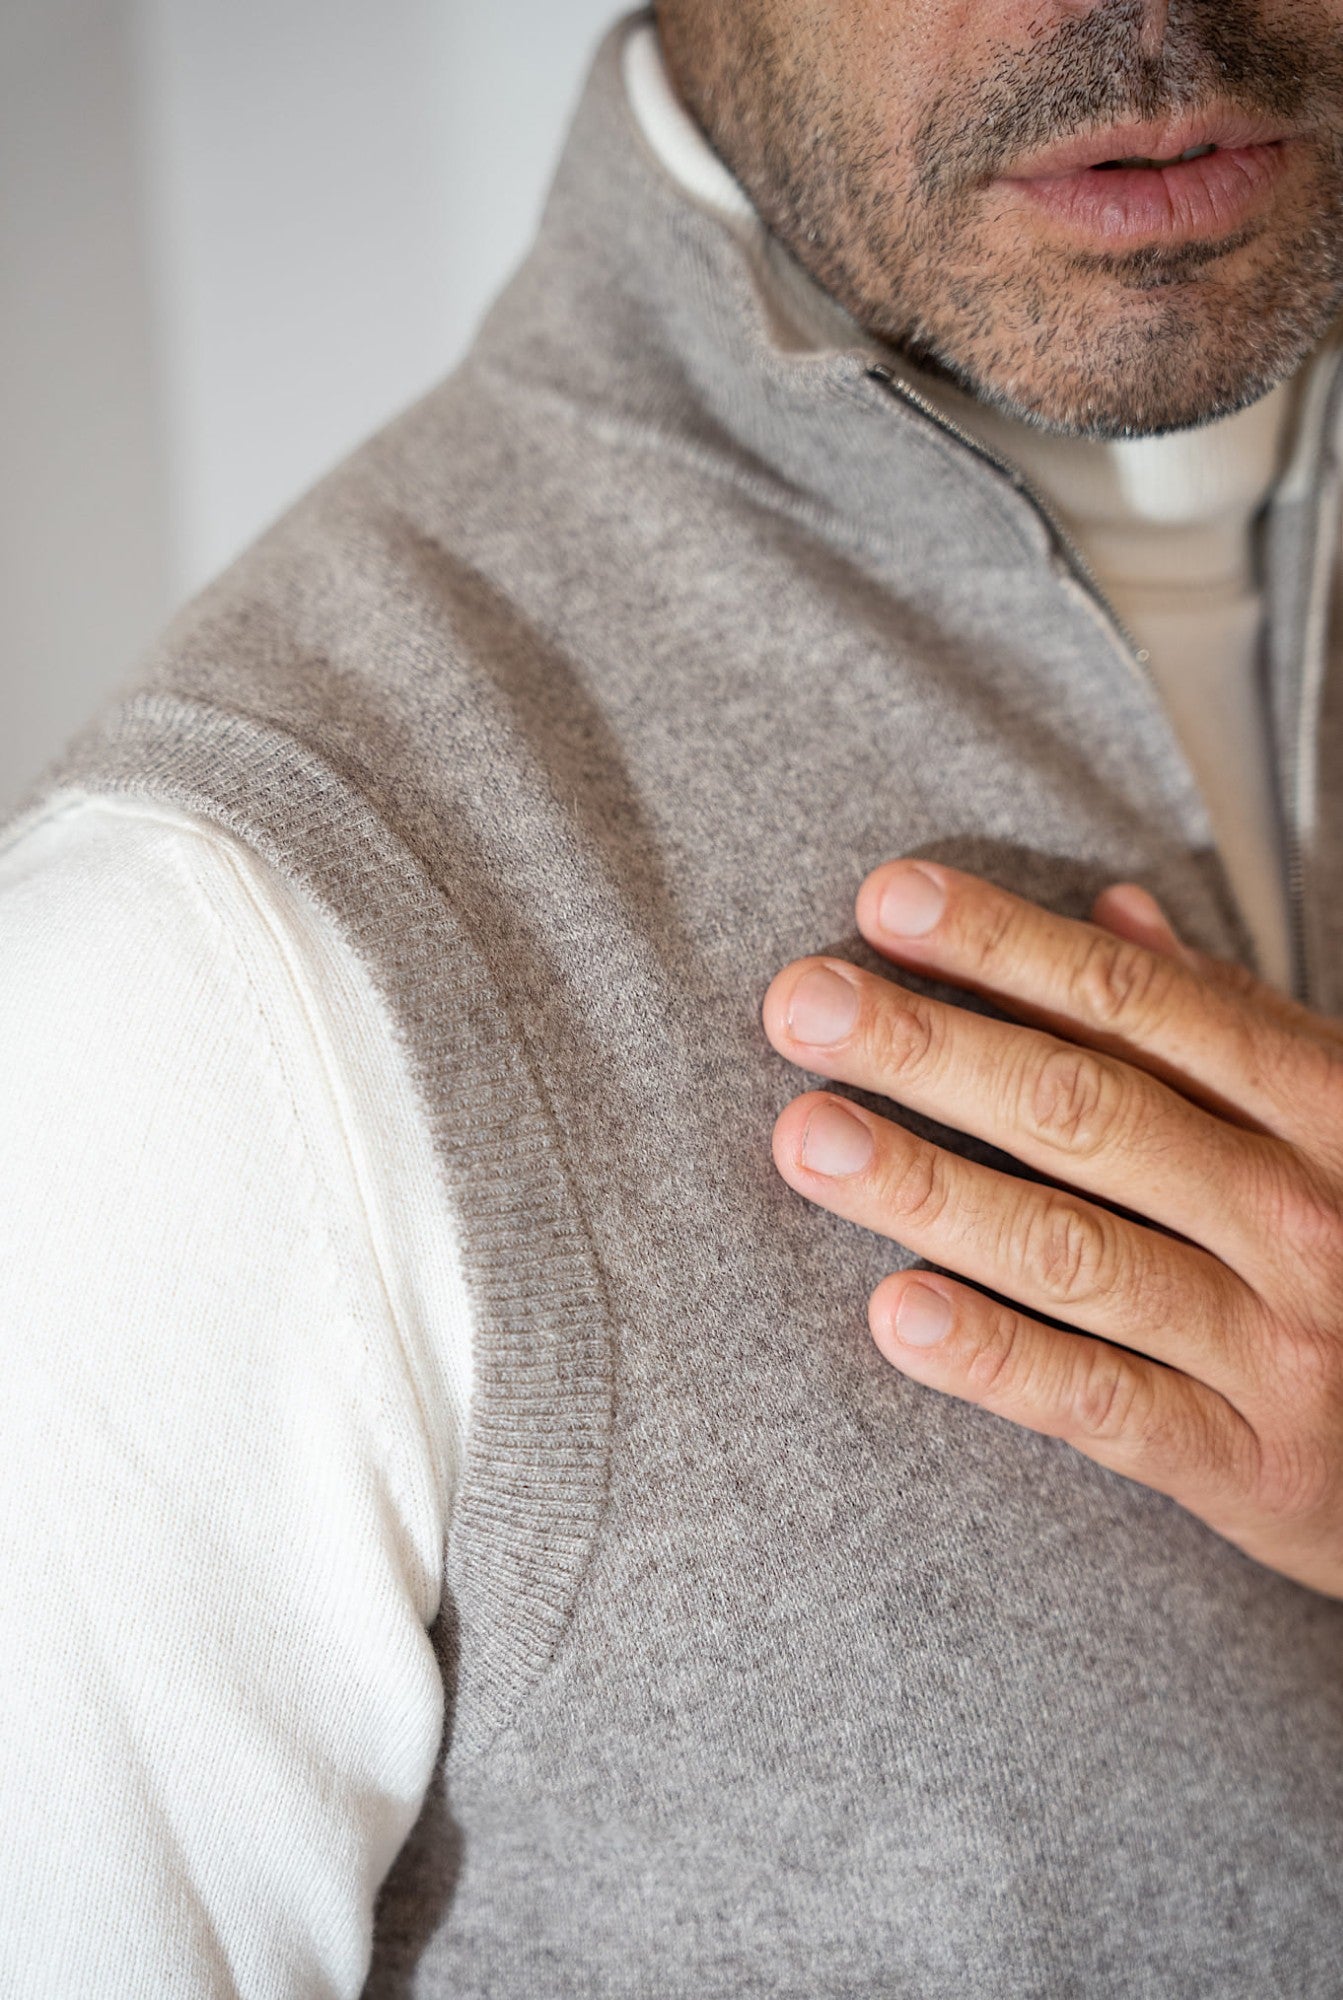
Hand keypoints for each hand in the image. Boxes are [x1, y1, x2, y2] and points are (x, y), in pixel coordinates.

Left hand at [762, 859, 1342, 1597]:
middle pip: (1086, 1110)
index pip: (1138, 1002)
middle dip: (933, 1049)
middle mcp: (1300, 1211)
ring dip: (928, 1188)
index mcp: (1321, 1103)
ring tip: (808, 1138)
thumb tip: (1114, 912)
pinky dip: (997, 1357)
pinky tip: (895, 1312)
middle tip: (801, 1003)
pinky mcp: (1246, 1465)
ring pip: (1074, 1250)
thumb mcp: (1333, 1119)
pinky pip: (1102, 1403)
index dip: (1005, 945)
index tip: (886, 900)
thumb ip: (1224, 1020)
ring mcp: (1277, 1342)